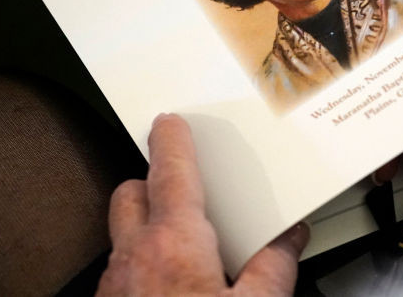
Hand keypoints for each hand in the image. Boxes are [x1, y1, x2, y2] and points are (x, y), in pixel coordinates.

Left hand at [97, 113, 308, 295]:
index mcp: (175, 245)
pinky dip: (140, 266)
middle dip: (152, 185)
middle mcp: (134, 258)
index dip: (172, 140)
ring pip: (121, 236)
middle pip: (131, 194)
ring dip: (145, 231)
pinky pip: (118, 271)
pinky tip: (167, 285)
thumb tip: (288, 242)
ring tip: (182, 248)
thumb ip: (273, 269)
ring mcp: (113, 285)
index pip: (171, 172)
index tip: (171, 123)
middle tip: (183, 192)